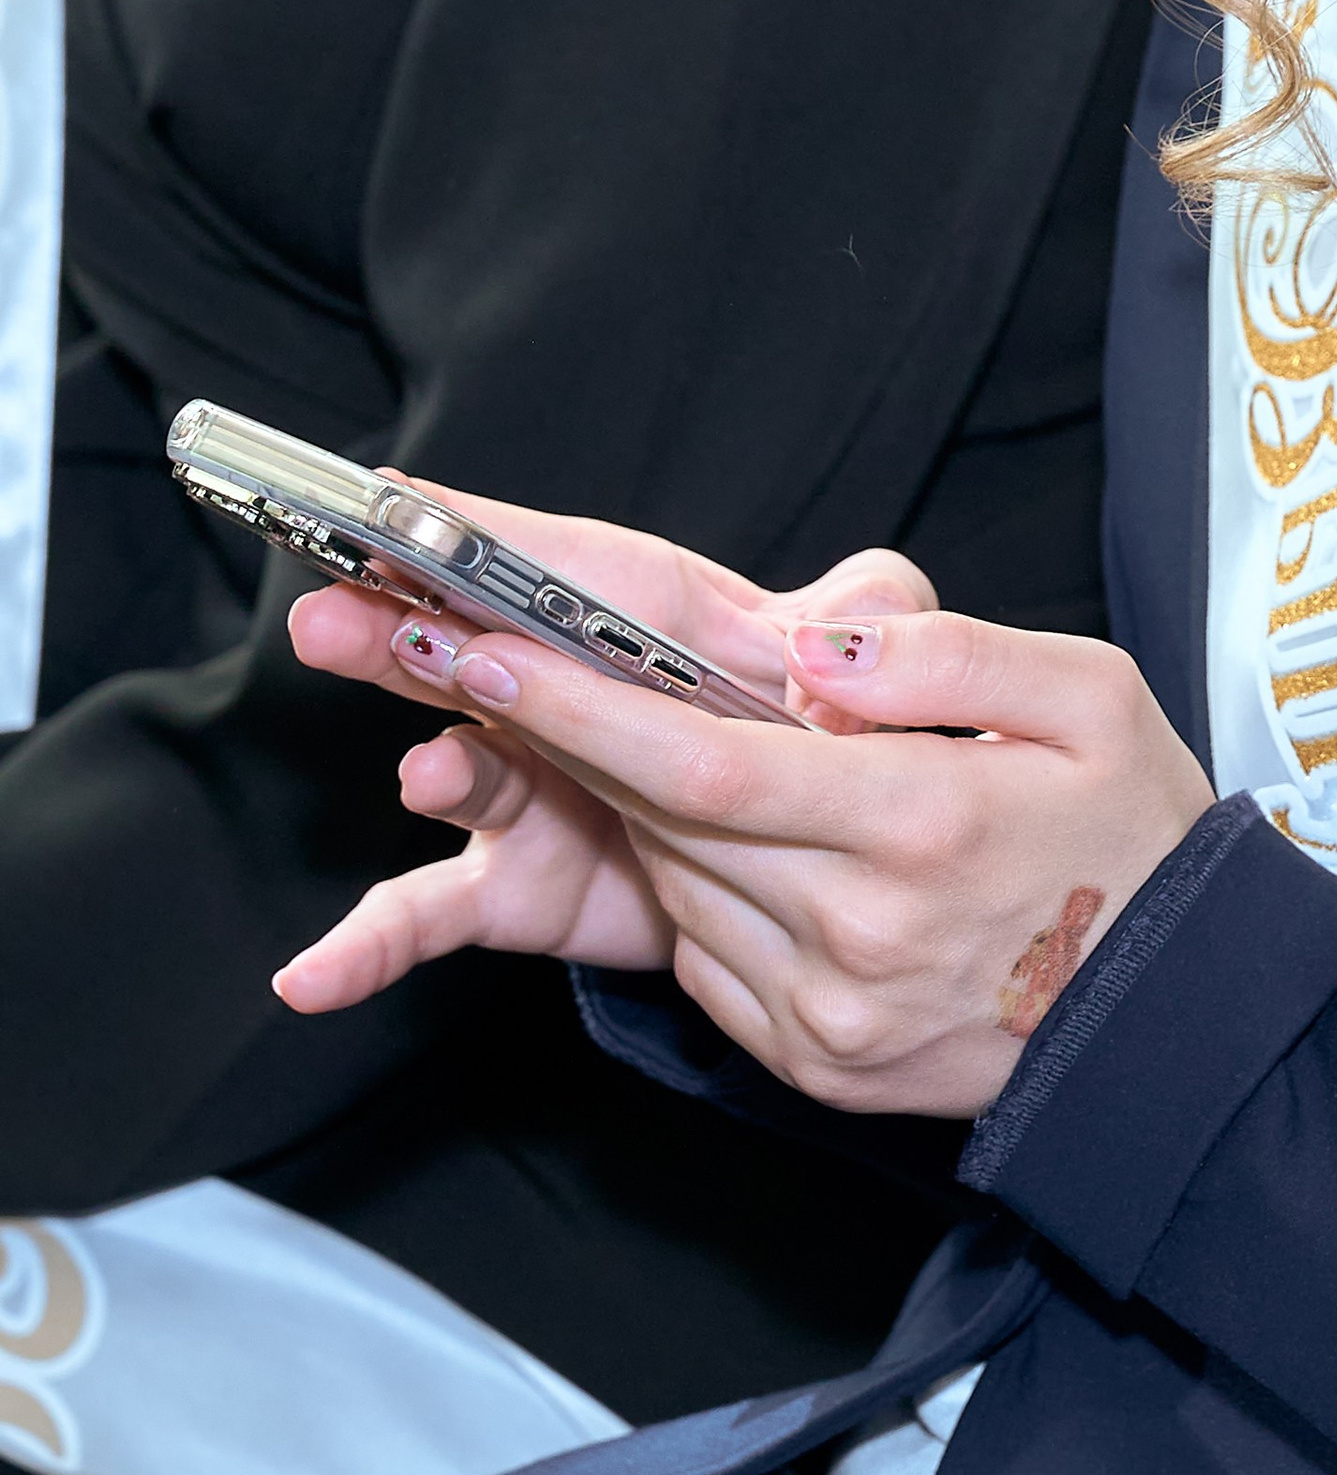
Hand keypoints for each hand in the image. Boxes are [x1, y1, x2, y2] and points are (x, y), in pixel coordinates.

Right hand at [274, 493, 937, 1015]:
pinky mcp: (520, 883)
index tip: (398, 498)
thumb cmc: (836, 733)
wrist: (830, 872)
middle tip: (326, 614)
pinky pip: (428, 915)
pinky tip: (314, 977)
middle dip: (401, 627)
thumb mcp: (884, 660)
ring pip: (460, 767)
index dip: (482, 530)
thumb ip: (877, 619)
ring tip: (425, 774)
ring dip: (431, 762)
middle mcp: (567, 695)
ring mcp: (533, 788)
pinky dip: (367, 944)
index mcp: (649, 620)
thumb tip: (840, 639)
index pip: (563, 564)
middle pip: (475, 647)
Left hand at [279, 501, 1213, 1110]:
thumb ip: (946, 656)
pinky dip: (693, 891)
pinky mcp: (814, 1065)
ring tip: (623, 740)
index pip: (706, 768)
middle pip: (668, 826)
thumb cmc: (1136, 833)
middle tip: (481, 664)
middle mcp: (860, 933)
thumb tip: (815, 653)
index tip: (488, 658)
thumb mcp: (1088, 694)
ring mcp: (828, 1015)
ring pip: (677, 892)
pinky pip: (708, 961)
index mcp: (922, 825)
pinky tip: (729, 844)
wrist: (1176, 1019)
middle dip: (566, 743)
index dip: (582, 714)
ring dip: (635, 815)